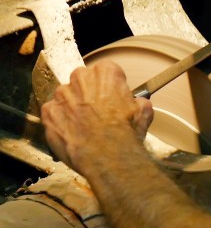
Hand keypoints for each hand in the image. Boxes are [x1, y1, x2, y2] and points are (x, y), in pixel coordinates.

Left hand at [40, 61, 152, 175]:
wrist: (108, 156)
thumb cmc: (126, 133)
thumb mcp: (144, 112)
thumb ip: (138, 101)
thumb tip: (138, 103)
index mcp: (105, 72)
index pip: (107, 71)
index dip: (112, 86)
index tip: (114, 98)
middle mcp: (81, 78)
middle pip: (84, 80)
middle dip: (90, 93)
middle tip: (99, 112)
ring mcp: (62, 95)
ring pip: (67, 96)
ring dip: (74, 106)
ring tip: (85, 125)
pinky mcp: (49, 113)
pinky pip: (53, 112)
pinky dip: (60, 120)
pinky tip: (73, 132)